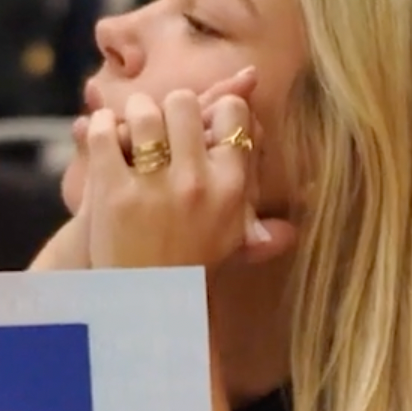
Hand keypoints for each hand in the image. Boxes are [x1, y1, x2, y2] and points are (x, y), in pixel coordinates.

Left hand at [81, 85, 295, 270]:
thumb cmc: (189, 268)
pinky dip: (100, 127)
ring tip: (130, 126)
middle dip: (170, 107)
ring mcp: (154, 188)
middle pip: (184, 103)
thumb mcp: (233, 242)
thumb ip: (261, 217)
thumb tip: (312, 200)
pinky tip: (101, 131)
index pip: (233, 113)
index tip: (203, 121)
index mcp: (231, 188)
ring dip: (134, 113)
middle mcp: (197, 183)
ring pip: (145, 112)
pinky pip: (105, 134)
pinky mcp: (113, 194)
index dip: (217, 107)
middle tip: (160, 121)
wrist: (144, 306)